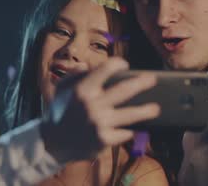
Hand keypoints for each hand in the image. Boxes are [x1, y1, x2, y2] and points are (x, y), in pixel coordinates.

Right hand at [40, 57, 158, 162]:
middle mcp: (92, 104)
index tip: (124, 64)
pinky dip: (128, 130)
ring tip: (156, 108)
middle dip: (141, 83)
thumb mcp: (62, 89)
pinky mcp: (104, 140)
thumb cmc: (59, 112)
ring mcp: (100, 123)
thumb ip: (74, 75)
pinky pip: (124, 132)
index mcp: (82, 89)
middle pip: (124, 90)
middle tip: (152, 80)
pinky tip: (131, 128)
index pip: (105, 70)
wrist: (52, 142)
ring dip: (146, 111)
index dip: (117, 64)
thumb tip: (88, 65)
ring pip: (131, 114)